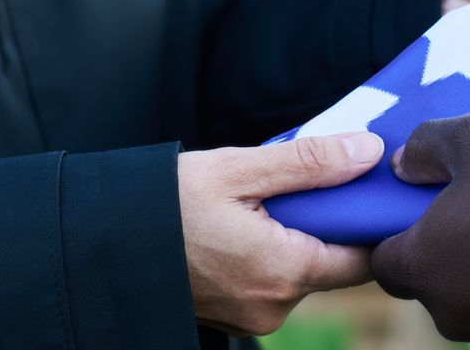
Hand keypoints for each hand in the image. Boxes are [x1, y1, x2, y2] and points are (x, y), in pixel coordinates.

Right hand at [178, 133, 384, 336]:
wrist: (98, 243)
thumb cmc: (165, 203)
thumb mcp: (238, 168)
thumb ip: (309, 162)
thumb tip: (369, 151)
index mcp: (285, 272)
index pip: (363, 258)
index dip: (370, 222)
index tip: (366, 187)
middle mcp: (275, 306)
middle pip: (331, 263)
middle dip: (326, 221)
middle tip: (306, 179)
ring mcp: (252, 317)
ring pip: (299, 270)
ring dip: (295, 234)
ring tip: (262, 197)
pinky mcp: (232, 316)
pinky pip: (270, 281)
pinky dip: (269, 251)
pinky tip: (243, 221)